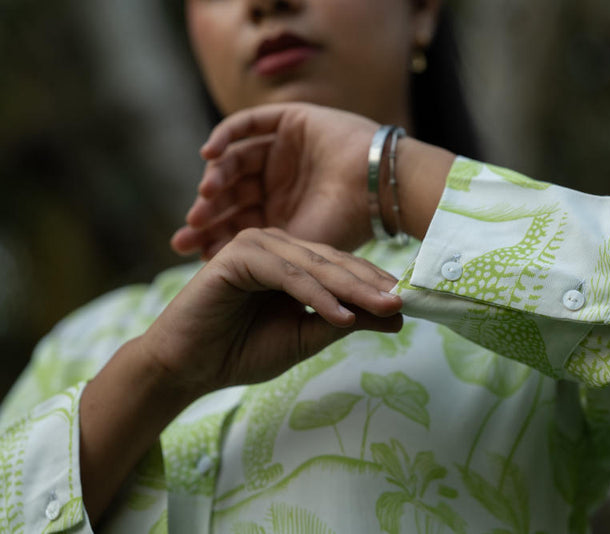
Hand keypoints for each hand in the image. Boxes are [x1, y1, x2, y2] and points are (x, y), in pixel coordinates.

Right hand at [147, 227, 401, 396]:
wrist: (189, 368)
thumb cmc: (242, 351)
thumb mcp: (306, 336)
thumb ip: (346, 321)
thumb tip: (397, 316)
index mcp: (291, 260)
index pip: (342, 267)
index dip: (375, 284)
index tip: (410, 303)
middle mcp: (276, 245)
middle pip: (334, 262)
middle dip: (372, 284)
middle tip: (406, 301)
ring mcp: (256, 245)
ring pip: (314, 265)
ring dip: (352, 288)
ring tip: (386, 307)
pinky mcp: (236, 255)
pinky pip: (287, 275)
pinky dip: (315, 295)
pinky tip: (342, 315)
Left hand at [172, 103, 380, 258]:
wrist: (377, 191)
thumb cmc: (343, 225)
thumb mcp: (292, 246)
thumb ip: (255, 249)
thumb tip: (208, 263)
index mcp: (281, 209)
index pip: (236, 218)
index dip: (211, 232)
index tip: (188, 249)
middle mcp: (279, 179)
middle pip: (231, 190)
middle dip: (208, 210)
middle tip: (190, 227)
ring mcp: (284, 149)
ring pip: (236, 160)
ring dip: (216, 177)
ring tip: (205, 197)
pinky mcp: (290, 120)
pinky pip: (248, 124)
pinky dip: (225, 136)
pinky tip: (209, 156)